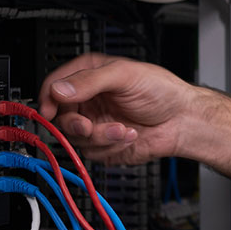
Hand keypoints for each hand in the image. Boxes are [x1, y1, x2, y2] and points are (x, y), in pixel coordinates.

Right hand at [38, 53, 198, 164]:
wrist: (182, 120)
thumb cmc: (161, 90)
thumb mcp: (126, 76)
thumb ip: (91, 81)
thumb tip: (59, 89)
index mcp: (90, 76)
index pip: (55, 86)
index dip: (48, 98)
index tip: (49, 111)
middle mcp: (89, 99)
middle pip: (59, 117)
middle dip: (76, 125)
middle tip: (89, 126)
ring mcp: (94, 123)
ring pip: (74, 139)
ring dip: (101, 137)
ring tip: (123, 128)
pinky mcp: (102, 144)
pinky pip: (91, 153)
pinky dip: (111, 146)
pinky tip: (129, 134)